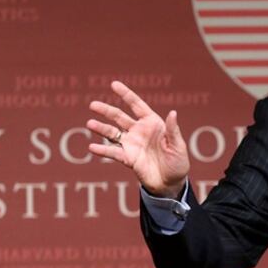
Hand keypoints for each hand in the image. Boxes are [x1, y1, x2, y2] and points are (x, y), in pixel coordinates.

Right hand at [86, 81, 189, 198]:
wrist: (171, 183)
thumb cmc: (178, 162)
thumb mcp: (178, 146)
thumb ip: (173, 130)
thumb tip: (173, 112)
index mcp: (152, 123)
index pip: (137, 105)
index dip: (126, 94)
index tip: (114, 84)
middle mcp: (139, 131)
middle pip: (119, 117)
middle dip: (106, 110)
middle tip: (93, 104)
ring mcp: (131, 144)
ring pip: (112, 132)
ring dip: (101, 128)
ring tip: (89, 124)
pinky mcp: (127, 158)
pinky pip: (113, 152)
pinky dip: (103, 150)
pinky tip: (92, 147)